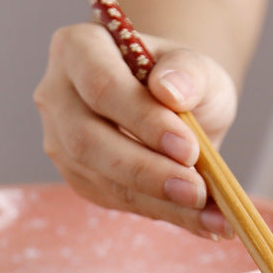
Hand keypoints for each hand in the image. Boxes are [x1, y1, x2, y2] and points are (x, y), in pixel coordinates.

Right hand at [33, 22, 237, 236]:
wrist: (179, 106)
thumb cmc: (183, 79)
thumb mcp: (198, 65)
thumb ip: (188, 71)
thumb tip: (170, 90)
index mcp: (79, 49)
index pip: (101, 87)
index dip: (143, 121)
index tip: (189, 148)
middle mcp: (58, 96)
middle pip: (89, 142)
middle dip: (148, 172)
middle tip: (198, 192)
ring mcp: (64, 142)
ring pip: (105, 181)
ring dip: (163, 203)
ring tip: (214, 215)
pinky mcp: (84, 179)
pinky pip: (123, 203)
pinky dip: (170, 214)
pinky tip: (208, 222)